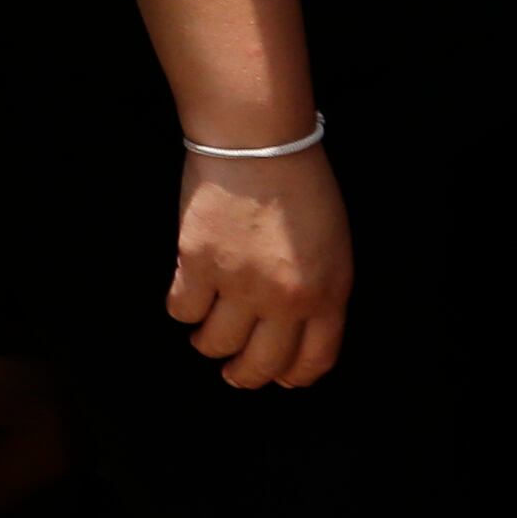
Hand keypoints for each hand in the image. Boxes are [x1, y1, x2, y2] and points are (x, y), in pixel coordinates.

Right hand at [167, 146, 350, 388]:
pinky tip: (188, 294)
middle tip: (233, 372)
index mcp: (327, 293)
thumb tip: (292, 333)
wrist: (258, 139)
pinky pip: (183, 309)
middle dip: (245, 376)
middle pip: (261, 365)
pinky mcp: (197, 263)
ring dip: (209, 344)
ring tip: (206, 331)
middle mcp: (284, 298)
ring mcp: (239, 283)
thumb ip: (319, 293)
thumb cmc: (300, 184)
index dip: (292, 377)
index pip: (313, 361)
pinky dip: (183, 307)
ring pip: (215, 344)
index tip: (279, 378)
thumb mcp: (333, 246)